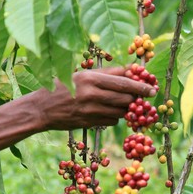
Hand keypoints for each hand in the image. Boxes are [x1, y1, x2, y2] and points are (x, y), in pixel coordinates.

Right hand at [32, 67, 156, 130]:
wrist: (40, 109)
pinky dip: (115, 117)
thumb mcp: (82, 74)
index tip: (152, 88)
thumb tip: (130, 70)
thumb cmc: (61, 86)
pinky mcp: (89, 123)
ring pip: (121, 112)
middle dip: (138, 99)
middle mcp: (92, 95)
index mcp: (90, 78)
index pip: (123, 82)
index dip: (141, 86)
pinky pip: (112, 121)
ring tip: (128, 104)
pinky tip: (109, 112)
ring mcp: (91, 111)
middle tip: (144, 98)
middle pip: (126, 99)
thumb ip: (106, 73)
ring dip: (128, 109)